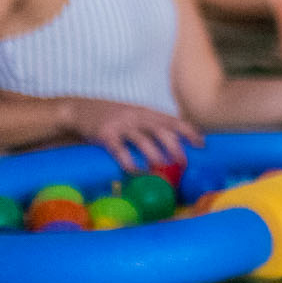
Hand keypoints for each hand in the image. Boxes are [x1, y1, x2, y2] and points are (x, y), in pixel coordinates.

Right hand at [60, 97, 200, 170]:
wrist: (79, 110)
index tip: (202, 145)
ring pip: (142, 140)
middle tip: (184, 163)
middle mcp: (137, 116)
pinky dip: (128, 162)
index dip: (189, 132)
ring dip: (154, 155)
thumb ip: (153, 127)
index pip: (174, 121)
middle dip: (175, 147)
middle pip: (161, 131)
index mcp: (148, 113)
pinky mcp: (105, 134)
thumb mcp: (136, 116)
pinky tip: (134, 172)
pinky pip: (119, 149)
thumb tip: (176, 146)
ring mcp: (121, 125)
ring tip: (162, 168)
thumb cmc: (113, 118)